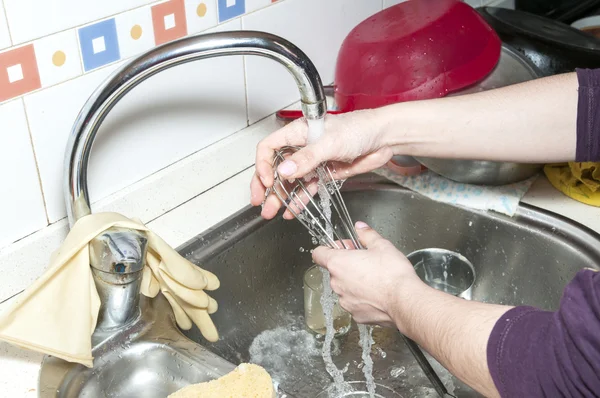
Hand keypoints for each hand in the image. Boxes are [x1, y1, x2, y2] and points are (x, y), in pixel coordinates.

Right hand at [250, 109, 394, 218]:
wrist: (383, 138)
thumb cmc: (360, 129)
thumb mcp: (330, 142)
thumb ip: (307, 157)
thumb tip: (285, 170)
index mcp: (298, 133)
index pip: (270, 148)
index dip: (265, 165)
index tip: (269, 181)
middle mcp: (302, 147)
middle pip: (275, 167)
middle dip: (266, 186)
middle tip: (260, 202)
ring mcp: (313, 162)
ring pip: (290, 181)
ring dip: (281, 197)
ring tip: (272, 212)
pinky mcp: (324, 174)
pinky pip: (307, 189)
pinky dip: (299, 200)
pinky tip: (292, 210)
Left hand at [311, 221, 423, 328]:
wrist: (405, 300)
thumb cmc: (392, 274)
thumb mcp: (381, 245)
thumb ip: (367, 235)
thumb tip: (361, 228)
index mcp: (338, 263)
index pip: (319, 253)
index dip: (329, 248)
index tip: (341, 248)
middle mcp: (337, 284)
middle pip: (335, 271)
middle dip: (347, 265)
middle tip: (365, 261)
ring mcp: (345, 301)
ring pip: (345, 288)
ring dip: (354, 283)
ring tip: (374, 279)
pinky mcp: (356, 315)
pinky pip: (355, 303)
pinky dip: (363, 299)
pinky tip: (377, 294)